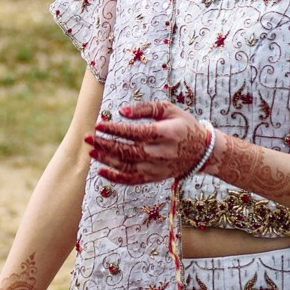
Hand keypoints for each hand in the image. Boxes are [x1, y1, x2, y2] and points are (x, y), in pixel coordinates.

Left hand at [84, 100, 211, 186]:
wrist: (202, 152)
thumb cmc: (183, 125)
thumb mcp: (169, 109)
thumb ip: (145, 108)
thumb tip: (122, 112)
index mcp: (164, 134)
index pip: (135, 133)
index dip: (115, 130)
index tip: (99, 124)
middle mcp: (160, 153)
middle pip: (127, 151)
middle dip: (105, 145)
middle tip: (88, 137)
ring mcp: (157, 168)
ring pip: (127, 167)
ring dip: (106, 160)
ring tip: (91, 151)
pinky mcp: (154, 177)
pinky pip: (132, 180)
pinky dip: (115, 178)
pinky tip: (101, 170)